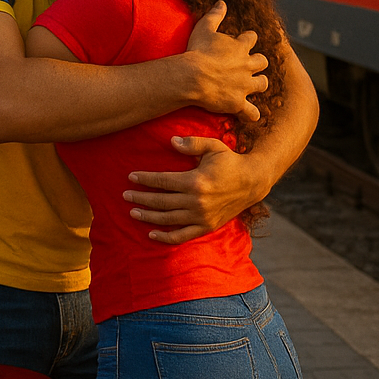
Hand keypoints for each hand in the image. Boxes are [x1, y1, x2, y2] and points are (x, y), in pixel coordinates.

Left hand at [125, 135, 268, 244]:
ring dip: (148, 217)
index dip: (145, 179)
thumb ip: (192, 143)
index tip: (130, 177)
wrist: (253, 181)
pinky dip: (166, 237)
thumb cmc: (230, 161)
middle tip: (125, 195)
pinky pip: (183, 236)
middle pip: (161, 201)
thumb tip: (171, 141)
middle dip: (141, 198)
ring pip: (168, 219)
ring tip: (133, 212)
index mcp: (195, 181)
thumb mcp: (213, 146)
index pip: (162, 181)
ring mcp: (202, 216)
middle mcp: (197, 201)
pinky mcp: (207, 226)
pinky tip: (151, 235)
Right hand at [184, 2, 267, 120]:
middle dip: (258, 63)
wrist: (193, 76)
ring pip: (262, 84)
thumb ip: (215, 15)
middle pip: (262, 62)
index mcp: (240, 46)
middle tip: (249, 65)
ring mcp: (245, 85)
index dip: (248, 39)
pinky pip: (251, 112)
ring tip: (253, 86)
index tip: (243, 40)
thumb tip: (222, 2)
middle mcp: (248, 65)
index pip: (251, 38)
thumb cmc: (197, 51)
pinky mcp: (239, 102)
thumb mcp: (204, 28)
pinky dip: (251, 114)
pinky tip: (250, 115)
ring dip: (259, 84)